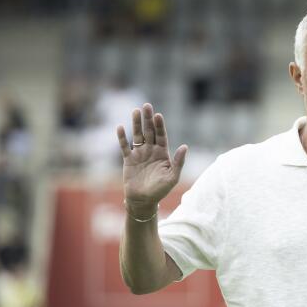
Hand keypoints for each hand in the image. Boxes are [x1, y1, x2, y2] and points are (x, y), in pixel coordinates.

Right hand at [117, 103, 187, 217]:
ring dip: (136, 124)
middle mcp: (151, 151)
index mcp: (162, 154)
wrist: (144, 201)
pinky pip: (124, 146)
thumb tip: (185, 146)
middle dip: (148, 119)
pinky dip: (122, 138)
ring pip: (137, 135)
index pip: (161, 136)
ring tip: (135, 111)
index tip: (158, 115)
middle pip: (149, 132)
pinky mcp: (128, 160)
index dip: (159, 126)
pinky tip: (120, 127)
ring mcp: (139, 154)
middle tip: (146, 106)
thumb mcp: (173, 177)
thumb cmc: (160, 190)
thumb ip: (178, 162)